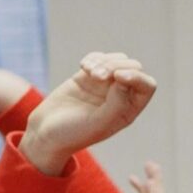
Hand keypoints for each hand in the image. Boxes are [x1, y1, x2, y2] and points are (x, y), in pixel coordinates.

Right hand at [21, 52, 155, 177]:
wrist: (45, 132)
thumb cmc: (73, 133)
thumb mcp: (97, 124)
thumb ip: (117, 104)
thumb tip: (125, 78)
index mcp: (128, 110)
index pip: (146, 86)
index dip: (136, 76)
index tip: (117, 76)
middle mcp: (120, 96)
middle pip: (133, 68)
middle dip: (116, 66)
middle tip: (96, 76)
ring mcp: (104, 85)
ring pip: (117, 60)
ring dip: (104, 61)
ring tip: (87, 71)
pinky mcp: (87, 76)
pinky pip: (99, 58)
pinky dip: (93, 58)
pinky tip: (82, 67)